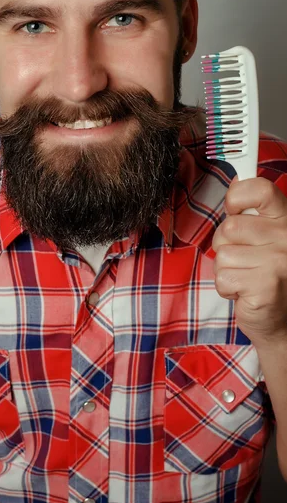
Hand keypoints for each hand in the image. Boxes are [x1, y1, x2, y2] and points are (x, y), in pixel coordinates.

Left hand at [212, 177, 286, 347]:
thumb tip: (237, 180)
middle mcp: (286, 237)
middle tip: (244, 260)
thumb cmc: (268, 276)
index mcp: (286, 220)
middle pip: (229, 227)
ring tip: (246, 277)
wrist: (283, 321)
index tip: (235, 209)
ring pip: (222, 254)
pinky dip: (227, 287)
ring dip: (226, 269)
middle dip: (226, 246)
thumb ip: (253, 214)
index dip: (238, 196)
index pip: (260, 190)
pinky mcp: (264, 285)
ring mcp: (278, 261)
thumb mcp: (267, 238)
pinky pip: (223, 276)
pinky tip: (245, 292)